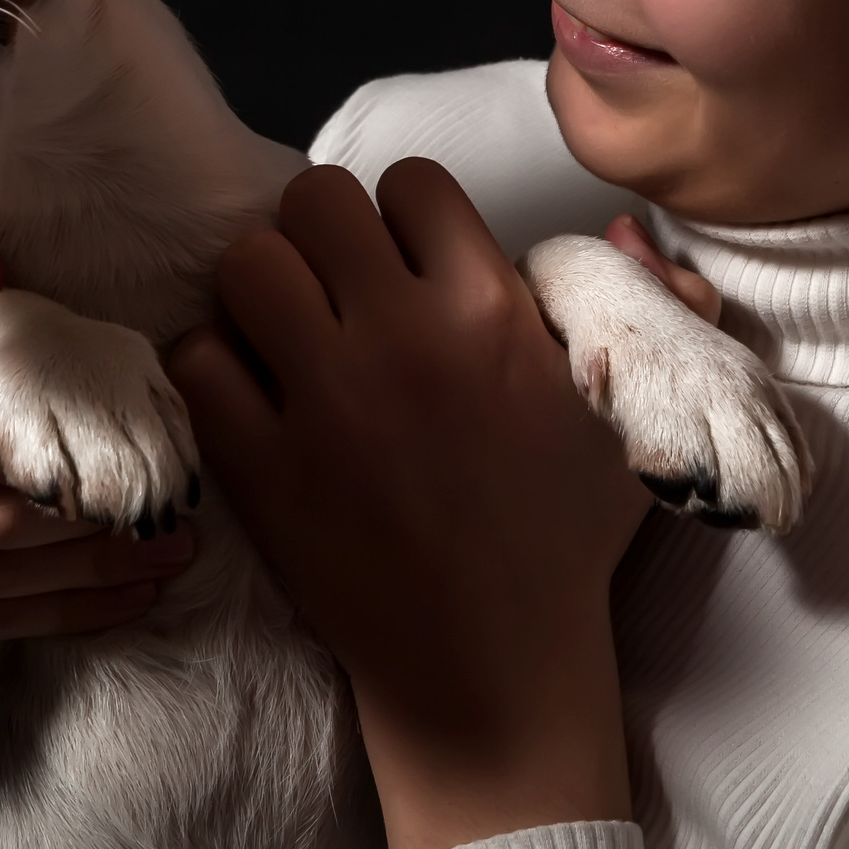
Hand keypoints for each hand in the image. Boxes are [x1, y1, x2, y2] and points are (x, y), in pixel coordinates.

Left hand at [168, 160, 652, 848]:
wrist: (489, 666)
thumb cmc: (562, 538)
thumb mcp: (627, 421)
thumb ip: (651, 305)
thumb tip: (631, 225)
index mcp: (491, 313)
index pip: (411, 183)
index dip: (405, 217)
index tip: (409, 266)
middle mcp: (403, 340)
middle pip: (314, 201)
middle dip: (324, 235)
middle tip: (339, 290)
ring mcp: (323, 401)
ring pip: (248, 264)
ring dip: (264, 289)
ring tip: (289, 332)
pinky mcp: (259, 464)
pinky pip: (198, 358)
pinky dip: (216, 365)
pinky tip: (254, 393)